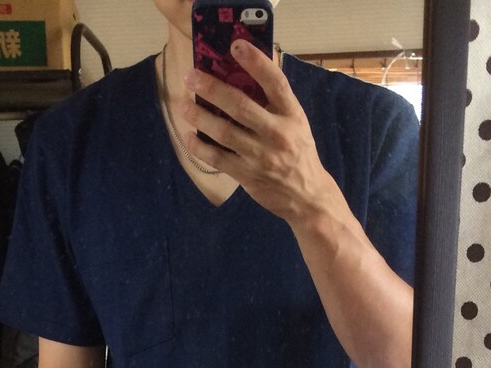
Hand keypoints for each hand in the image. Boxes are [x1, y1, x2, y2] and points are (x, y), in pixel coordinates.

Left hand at [182, 42, 341, 225]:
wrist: (306, 197)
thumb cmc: (298, 154)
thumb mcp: (296, 123)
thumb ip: (275, 103)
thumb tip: (243, 76)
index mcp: (292, 116)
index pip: (275, 83)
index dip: (256, 62)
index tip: (235, 46)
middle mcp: (277, 134)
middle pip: (241, 106)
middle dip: (212, 89)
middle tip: (191, 77)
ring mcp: (261, 157)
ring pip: (224, 132)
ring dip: (200, 116)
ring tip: (184, 105)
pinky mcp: (248, 175)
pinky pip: (218, 159)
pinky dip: (200, 147)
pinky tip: (189, 136)